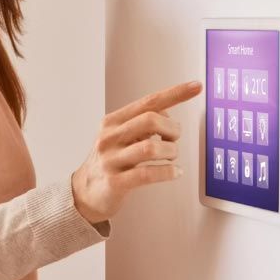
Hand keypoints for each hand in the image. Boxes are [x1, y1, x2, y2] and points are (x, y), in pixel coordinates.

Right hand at [70, 80, 204, 225]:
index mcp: (112, 122)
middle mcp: (109, 137)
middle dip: (172, 129)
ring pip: (151, 148)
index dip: (175, 93)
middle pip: (150, 120)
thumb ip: (140, 124)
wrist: (84, 193)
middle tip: (173, 139)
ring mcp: (111, 160)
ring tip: (172, 157)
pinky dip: (168, 172)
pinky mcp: (115, 182)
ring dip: (171, 151)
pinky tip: (174, 172)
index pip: (148, 102)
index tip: (196, 87)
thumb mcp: (119, 137)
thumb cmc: (108, 163)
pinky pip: (148, 174)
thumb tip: (167, 115)